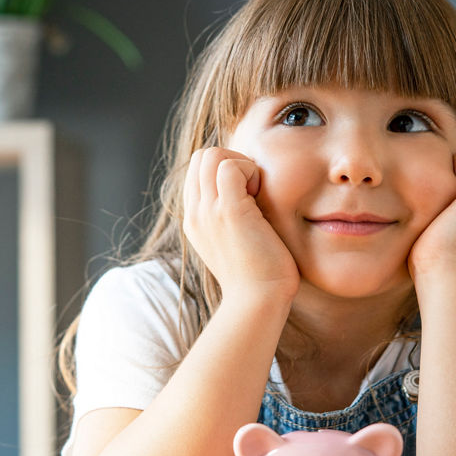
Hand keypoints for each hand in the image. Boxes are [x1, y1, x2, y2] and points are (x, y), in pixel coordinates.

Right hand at [183, 147, 299, 303]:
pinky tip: (261, 199)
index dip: (225, 170)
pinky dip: (250, 171)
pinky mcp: (228, 212)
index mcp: (194, 219)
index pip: (199, 170)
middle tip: (253, 190)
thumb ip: (233, 217)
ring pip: (211, 154)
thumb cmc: (260, 275)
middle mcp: (195, 212)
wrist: (259, 301)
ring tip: (255, 194)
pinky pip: (230, 166)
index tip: (248, 195)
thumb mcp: (237, 241)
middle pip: (201, 156)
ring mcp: (208, 211)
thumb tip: (251, 194)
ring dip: (241, 164)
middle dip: (231, 160)